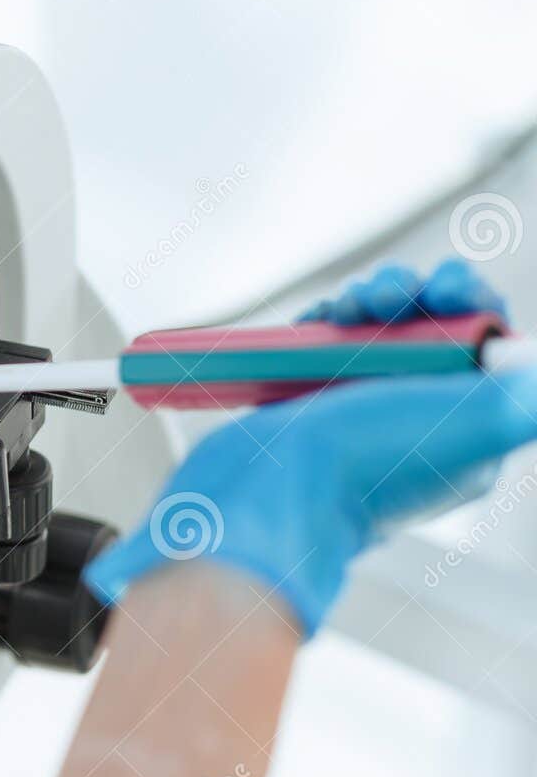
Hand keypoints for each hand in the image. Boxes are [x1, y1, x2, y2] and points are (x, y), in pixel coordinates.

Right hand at [85, 260, 534, 635]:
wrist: (266, 489)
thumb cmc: (363, 463)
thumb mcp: (472, 422)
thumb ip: (519, 398)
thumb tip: (531, 363)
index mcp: (464, 431)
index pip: (483, 347)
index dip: (469, 303)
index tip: (444, 287)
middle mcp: (414, 424)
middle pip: (428, 330)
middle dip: (408, 295)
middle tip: (384, 296)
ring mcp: (357, 414)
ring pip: (374, 331)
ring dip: (363, 302)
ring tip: (345, 308)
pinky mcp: (307, 406)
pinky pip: (325, 346)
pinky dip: (322, 323)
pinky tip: (316, 321)